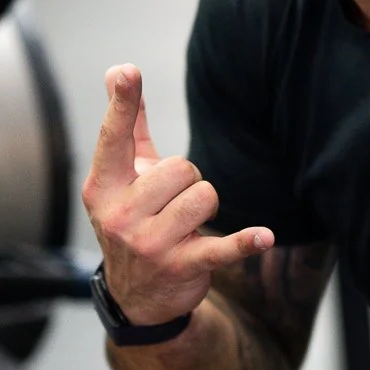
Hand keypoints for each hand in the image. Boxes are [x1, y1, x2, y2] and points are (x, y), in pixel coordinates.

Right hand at [82, 64, 272, 324]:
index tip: (128, 72)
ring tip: (188, 224)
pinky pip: (222, 247)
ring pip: (204, 195)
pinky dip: (245, 242)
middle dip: (189, 181)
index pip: (114, 139)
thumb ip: (126, 128)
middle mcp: (120, 216)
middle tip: (174, 204)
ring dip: (206, 206)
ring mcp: (150, 244)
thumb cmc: (134, 221)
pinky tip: (265, 238)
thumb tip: (119, 71)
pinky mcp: (183, 266)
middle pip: (181, 167)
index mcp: (104, 188)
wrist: (136, 298)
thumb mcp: (124, 181)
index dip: (123, 104)